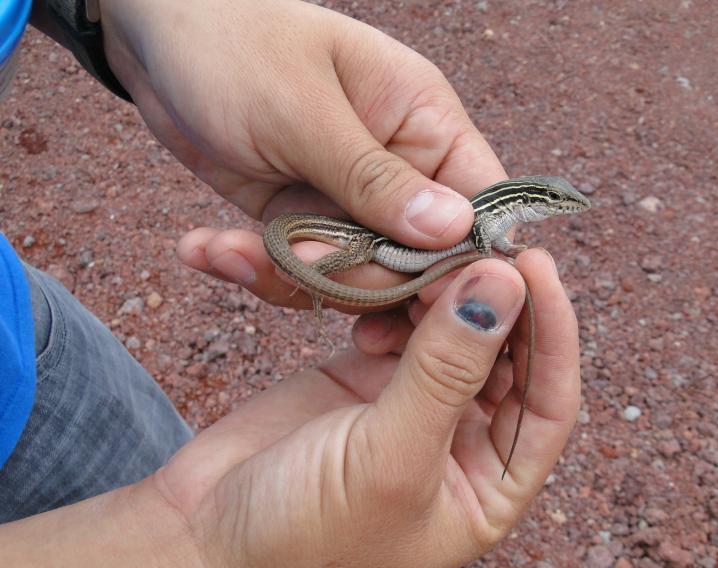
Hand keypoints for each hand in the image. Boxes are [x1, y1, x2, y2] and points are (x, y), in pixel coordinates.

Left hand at [98, 0, 506, 301]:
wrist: (154, 38)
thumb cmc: (234, 45)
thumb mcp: (303, 111)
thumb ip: (375, 178)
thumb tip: (457, 232)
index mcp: (424, 122)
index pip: (480, 205)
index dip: (463, 260)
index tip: (422, 297)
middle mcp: (399, 168)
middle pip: (420, 260)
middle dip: (361, 275)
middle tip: (301, 261)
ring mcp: (350, 201)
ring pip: (360, 278)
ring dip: (299, 278)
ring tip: (232, 251)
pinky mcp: (305, 222)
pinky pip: (306, 272)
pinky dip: (262, 271)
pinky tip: (208, 250)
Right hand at [153, 250, 578, 567]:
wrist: (204, 543)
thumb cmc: (304, 533)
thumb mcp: (388, 459)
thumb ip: (446, 372)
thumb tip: (504, 285)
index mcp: (489, 485)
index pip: (548, 398)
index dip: (552, 329)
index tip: (533, 262)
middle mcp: (459, 442)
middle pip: (503, 355)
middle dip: (493, 300)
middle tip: (473, 246)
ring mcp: (411, 403)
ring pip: (450, 331)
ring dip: (439, 294)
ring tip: (419, 264)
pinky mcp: (364, 376)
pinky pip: (396, 322)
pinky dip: (391, 302)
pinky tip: (372, 298)